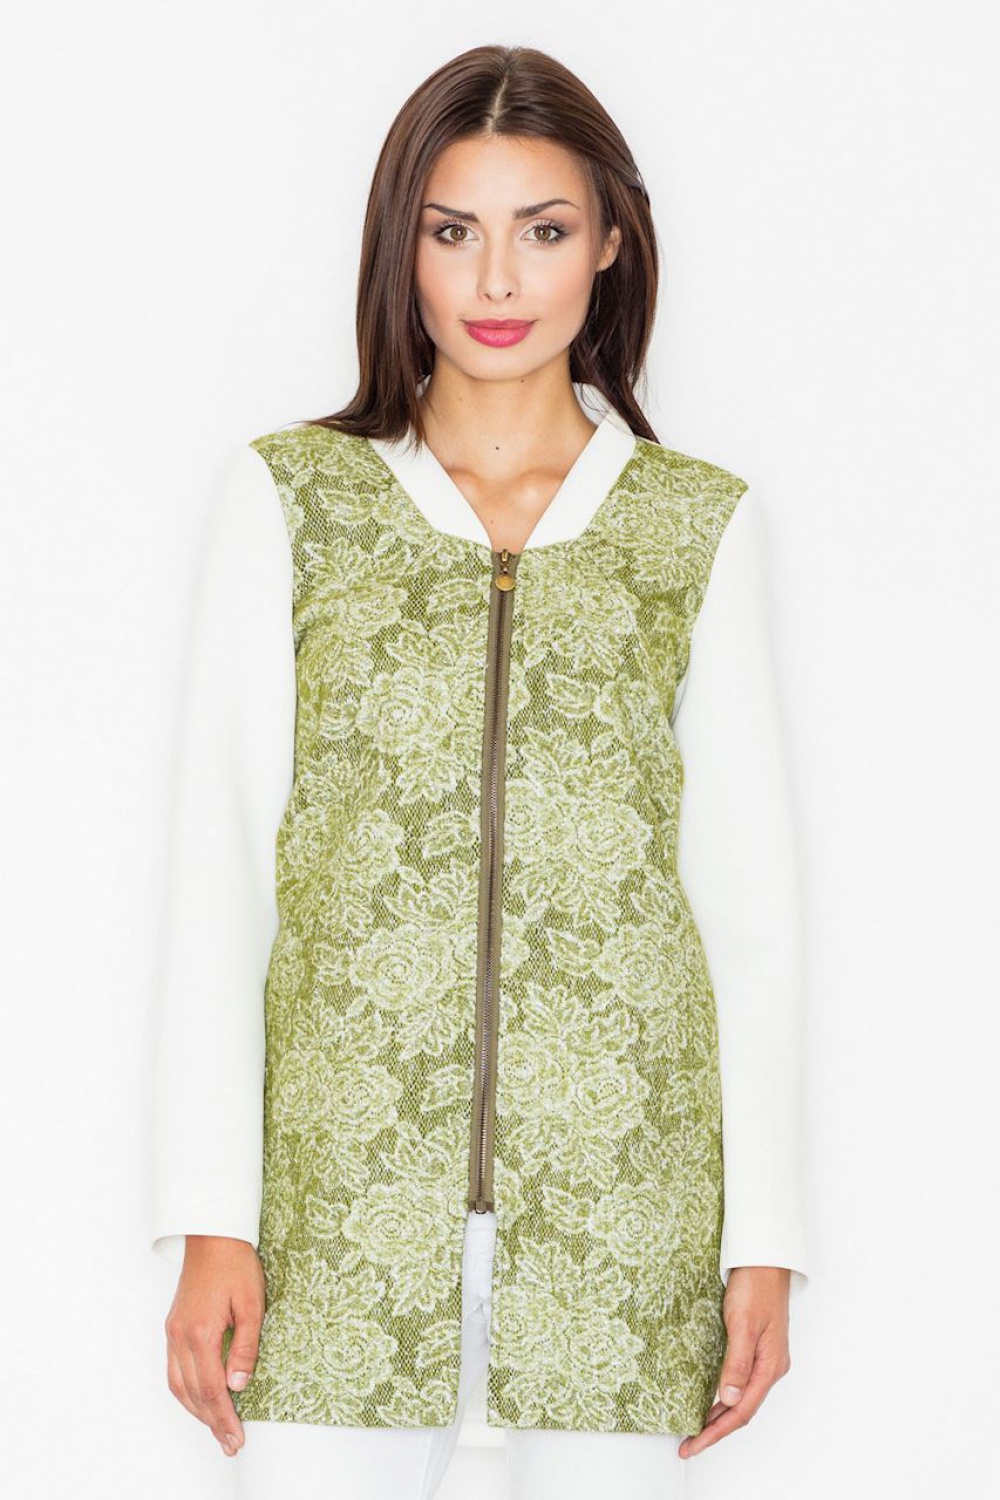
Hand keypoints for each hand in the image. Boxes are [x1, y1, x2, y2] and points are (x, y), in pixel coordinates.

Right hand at [164, 1235, 264, 1457]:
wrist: (213, 1235)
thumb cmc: (236, 1264)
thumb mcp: (252, 1304)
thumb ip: (246, 1346)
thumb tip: (239, 1385)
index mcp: (200, 1332)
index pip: (211, 1388)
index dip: (224, 1417)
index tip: (236, 1437)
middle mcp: (180, 1336)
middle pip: (192, 1393)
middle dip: (212, 1422)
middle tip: (230, 1443)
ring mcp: (173, 1332)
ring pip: (178, 1385)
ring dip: (197, 1411)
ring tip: (217, 1429)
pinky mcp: (173, 1327)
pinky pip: (174, 1370)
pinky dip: (186, 1392)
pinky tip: (200, 1400)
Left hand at [678, 1266, 791, 1459]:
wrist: (765, 1258)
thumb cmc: (755, 1286)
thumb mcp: (742, 1324)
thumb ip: (736, 1363)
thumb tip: (727, 1400)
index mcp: (770, 1366)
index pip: (741, 1411)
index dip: (716, 1432)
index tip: (694, 1444)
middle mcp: (770, 1367)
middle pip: (743, 1409)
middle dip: (716, 1429)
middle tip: (689, 1443)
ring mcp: (766, 1358)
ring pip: (742, 1397)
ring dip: (720, 1415)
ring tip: (696, 1428)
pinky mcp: (758, 1347)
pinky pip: (741, 1381)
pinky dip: (725, 1396)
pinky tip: (712, 1399)